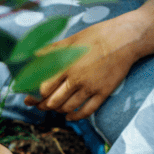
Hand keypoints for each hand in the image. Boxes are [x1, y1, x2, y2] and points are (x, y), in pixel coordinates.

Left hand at [24, 18, 138, 120]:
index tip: (28, 98)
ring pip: (67, 108)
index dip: (33, 96)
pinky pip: (87, 111)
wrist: (125, 38)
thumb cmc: (95, 36)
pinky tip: (69, 116)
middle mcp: (76, 78)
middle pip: (53, 101)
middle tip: (38, 105)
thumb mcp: (70, 40)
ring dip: (57, 110)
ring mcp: (90, 87)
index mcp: (65, 65)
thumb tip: (32, 56)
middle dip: (42, 106)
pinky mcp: (103, 93)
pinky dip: (75, 116)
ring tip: (53, 108)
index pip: (43, 88)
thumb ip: (50, 51)